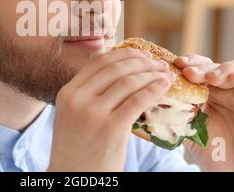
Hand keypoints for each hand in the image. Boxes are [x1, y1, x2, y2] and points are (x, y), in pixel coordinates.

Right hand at [48, 48, 175, 171]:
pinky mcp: (111, 129)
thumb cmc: (77, 150)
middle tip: (158, 64)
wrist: (73, 179)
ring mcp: (93, 114)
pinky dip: (154, 90)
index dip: (124, 54)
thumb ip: (87, 95)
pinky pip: (137, 101)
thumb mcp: (72, 116)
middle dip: (142, 62)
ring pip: (129, 82)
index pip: (99, 62)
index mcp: (68, 93)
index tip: (141, 55)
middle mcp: (78, 99)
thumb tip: (117, 76)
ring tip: (165, 75)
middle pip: (116, 68)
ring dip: (152, 74)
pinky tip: (164, 87)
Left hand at [174, 55, 233, 171]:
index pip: (199, 69)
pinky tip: (233, 79)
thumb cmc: (216, 155)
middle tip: (188, 71)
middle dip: (200, 66)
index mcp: (209, 94)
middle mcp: (228, 91)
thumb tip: (154, 103)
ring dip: (223, 68)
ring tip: (210, 77)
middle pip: (216, 66)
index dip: (188, 63)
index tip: (175, 64)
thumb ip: (177, 117)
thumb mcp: (191, 134)